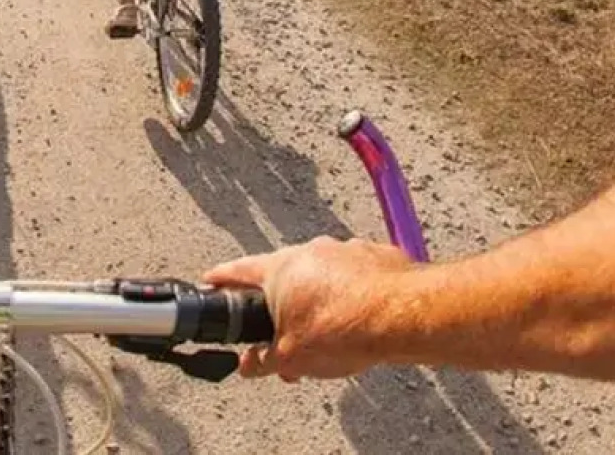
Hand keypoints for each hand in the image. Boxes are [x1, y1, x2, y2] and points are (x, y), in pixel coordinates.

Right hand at [204, 237, 413, 380]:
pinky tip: (357, 320)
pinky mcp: (374, 256)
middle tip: (284, 336)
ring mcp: (344, 249)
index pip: (238, 270)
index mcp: (279, 269)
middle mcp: (308, 250)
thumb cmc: (342, 330)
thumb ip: (263, 361)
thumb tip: (248, 365)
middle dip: (281, 307)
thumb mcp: (291, 357)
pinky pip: (353, 275)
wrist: (403, 315)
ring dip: (318, 301)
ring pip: (321, 276)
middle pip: (283, 277)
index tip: (211, 279)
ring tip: (328, 336)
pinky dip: (350, 294)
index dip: (221, 278)